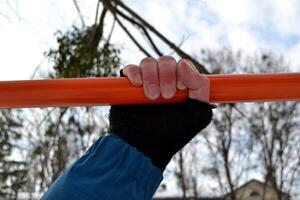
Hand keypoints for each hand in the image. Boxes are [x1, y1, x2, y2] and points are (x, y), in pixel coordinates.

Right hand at [109, 56, 214, 170]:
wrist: (143, 146)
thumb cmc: (172, 134)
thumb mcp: (197, 113)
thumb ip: (201, 87)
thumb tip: (183, 63)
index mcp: (181, 87)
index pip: (183, 65)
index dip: (183, 72)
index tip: (181, 89)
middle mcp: (164, 82)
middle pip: (166, 61)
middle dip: (167, 76)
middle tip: (166, 96)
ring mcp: (145, 83)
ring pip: (148, 62)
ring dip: (152, 77)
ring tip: (152, 97)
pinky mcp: (128, 86)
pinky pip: (130, 68)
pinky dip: (134, 73)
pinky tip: (137, 84)